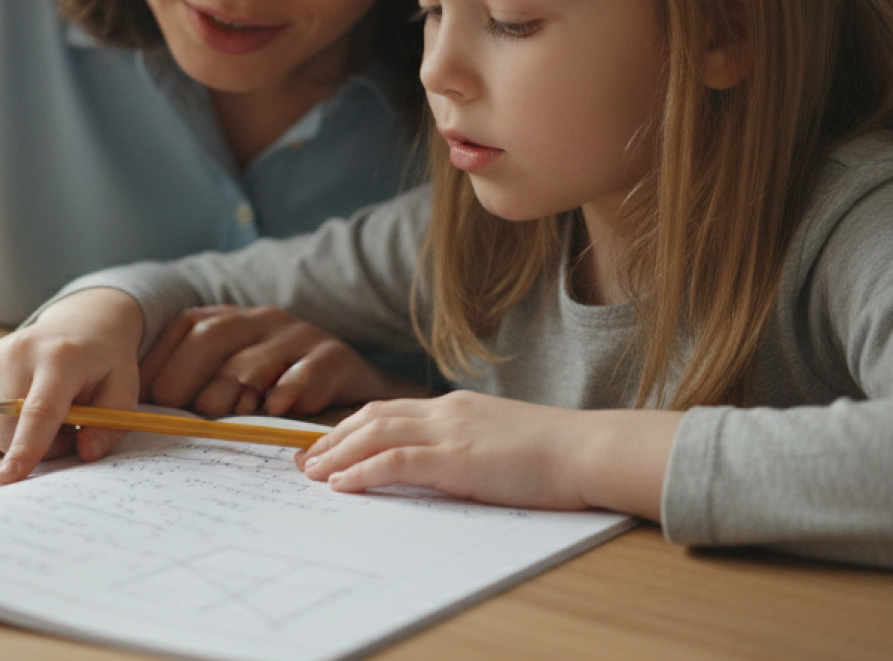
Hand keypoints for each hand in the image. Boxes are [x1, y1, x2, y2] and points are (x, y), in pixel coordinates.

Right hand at [0, 288, 144, 483]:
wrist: (81, 324)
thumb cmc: (103, 365)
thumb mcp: (125, 392)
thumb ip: (109, 427)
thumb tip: (85, 453)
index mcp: (60, 359)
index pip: (38, 411)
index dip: (25, 448)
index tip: (9, 477)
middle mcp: (19, 353)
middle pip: (7, 430)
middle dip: (36, 450)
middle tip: (65, 431)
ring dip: (13, 442)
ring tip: (41, 419)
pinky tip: (14, 413)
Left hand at [140, 305, 430, 417]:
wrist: (353, 386)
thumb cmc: (279, 390)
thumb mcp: (233, 382)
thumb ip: (194, 388)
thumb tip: (145, 414)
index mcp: (228, 319)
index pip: (184, 328)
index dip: (161, 363)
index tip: (146, 400)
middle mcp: (260, 319)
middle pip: (212, 336)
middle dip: (187, 376)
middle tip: (182, 411)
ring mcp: (298, 335)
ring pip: (253, 360)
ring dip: (233, 391)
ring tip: (226, 415)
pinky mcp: (332, 358)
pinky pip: (303, 376)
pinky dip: (285, 395)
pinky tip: (274, 411)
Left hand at [296, 391, 681, 518]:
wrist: (588, 449)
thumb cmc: (556, 454)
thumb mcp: (502, 442)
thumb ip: (469, 446)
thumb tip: (446, 466)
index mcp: (457, 407)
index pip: (390, 410)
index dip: (353, 426)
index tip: (328, 444)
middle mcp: (446, 411)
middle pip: (372, 416)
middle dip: (333, 437)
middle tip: (304, 459)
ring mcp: (450, 432)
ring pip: (375, 434)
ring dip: (337, 454)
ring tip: (311, 473)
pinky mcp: (456, 458)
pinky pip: (395, 461)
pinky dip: (362, 471)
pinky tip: (341, 484)